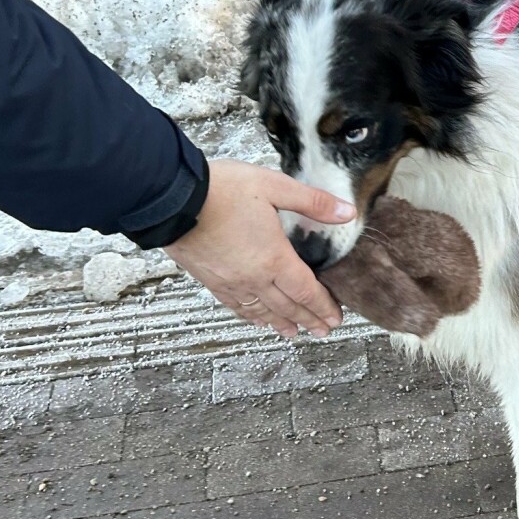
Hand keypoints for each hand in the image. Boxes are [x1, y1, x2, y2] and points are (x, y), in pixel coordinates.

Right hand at [165, 159, 354, 338]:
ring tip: (294, 332)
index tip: (335, 318)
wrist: (171, 198)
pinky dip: (251, 316)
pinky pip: (236, 306)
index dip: (323, 306)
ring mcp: (230, 282)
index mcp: (274, 258)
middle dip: (308, 319)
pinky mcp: (210, 280)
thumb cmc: (222, 190)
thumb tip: (347, 212)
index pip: (306, 291)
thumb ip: (313, 202)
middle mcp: (253, 277)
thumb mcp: (275, 186)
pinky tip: (256, 319)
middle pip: (287, 306)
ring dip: (281, 323)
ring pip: (261, 311)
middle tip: (322, 330)